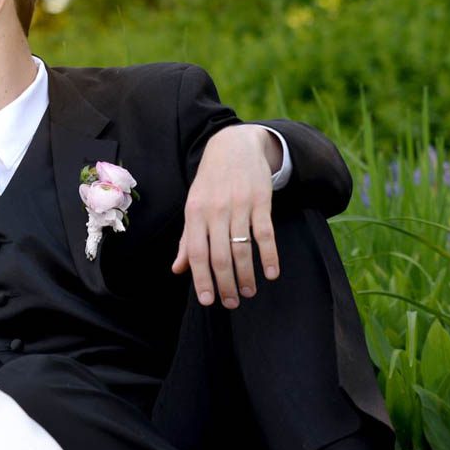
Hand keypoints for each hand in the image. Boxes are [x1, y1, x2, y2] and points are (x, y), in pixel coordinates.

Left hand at [172, 125, 281, 308]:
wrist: (234, 146)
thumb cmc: (210, 183)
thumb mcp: (193, 207)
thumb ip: (187, 239)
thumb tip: (178, 269)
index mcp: (194, 213)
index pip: (196, 253)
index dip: (201, 279)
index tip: (208, 301)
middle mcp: (215, 210)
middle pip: (220, 255)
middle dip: (226, 283)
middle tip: (231, 303)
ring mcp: (239, 205)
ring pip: (242, 248)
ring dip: (247, 275)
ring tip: (248, 292)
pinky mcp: (261, 200)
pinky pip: (266, 233)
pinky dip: (269, 256)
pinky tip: (272, 273)